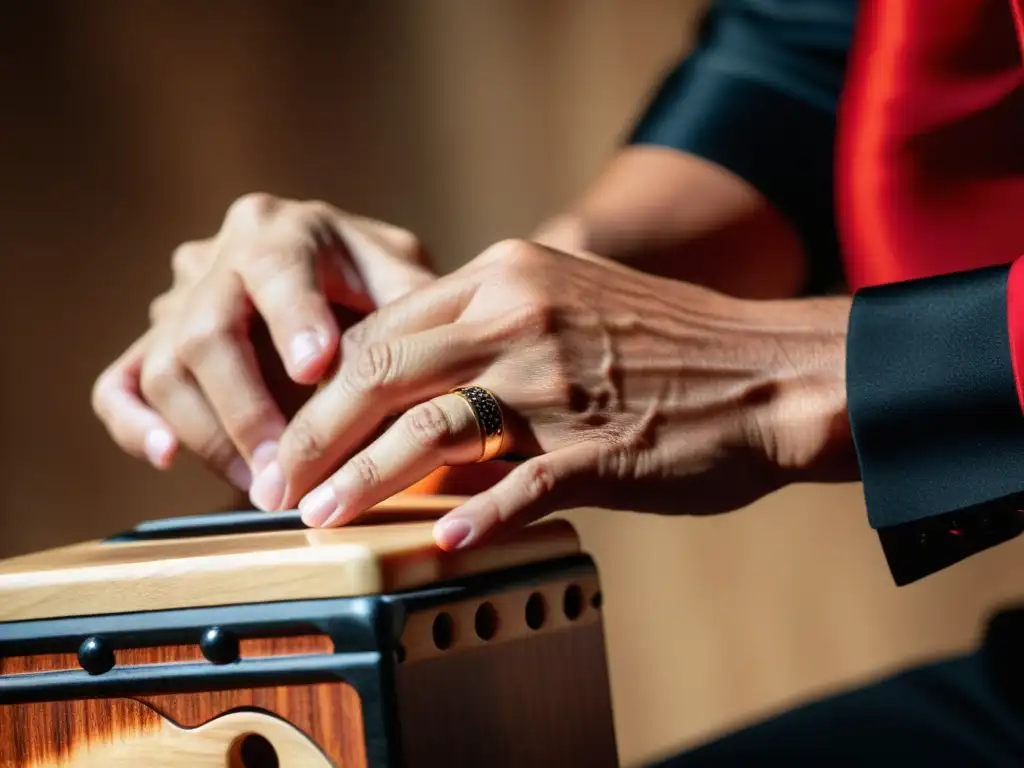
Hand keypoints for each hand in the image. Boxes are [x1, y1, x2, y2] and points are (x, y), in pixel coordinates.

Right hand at [91, 193, 434, 493]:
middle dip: (247, 410)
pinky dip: (135, 425)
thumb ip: (413, 309)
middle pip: (206, 333)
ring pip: (163, 369)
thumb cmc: (377, 280)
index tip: (316, 370)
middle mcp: (217, 257)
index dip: (294, 320)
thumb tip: (423, 364)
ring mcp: (177, 301)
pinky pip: (119, 385)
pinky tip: (170, 456)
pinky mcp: (153, 345)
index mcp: (282, 228)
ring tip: (262, 484)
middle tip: (285, 469)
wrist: (333, 274)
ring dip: (209, 436)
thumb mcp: (405, 276)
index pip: (276, 269)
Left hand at [260, 239, 847, 548]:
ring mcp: (559, 382)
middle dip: (317, 434)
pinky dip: (477, 511)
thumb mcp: (570, 299)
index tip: (290, 428)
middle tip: (274, 482)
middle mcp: (521, 316)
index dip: (324, 385)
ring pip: (431, 428)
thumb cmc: (671, 344)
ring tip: (319, 517)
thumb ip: (491, 326)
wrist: (776, 372)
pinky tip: (440, 538)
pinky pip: (522, 481)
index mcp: (507, 273)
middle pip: (384, 373)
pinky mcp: (601, 448)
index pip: (383, 327)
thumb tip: (417, 382)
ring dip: (365, 478)